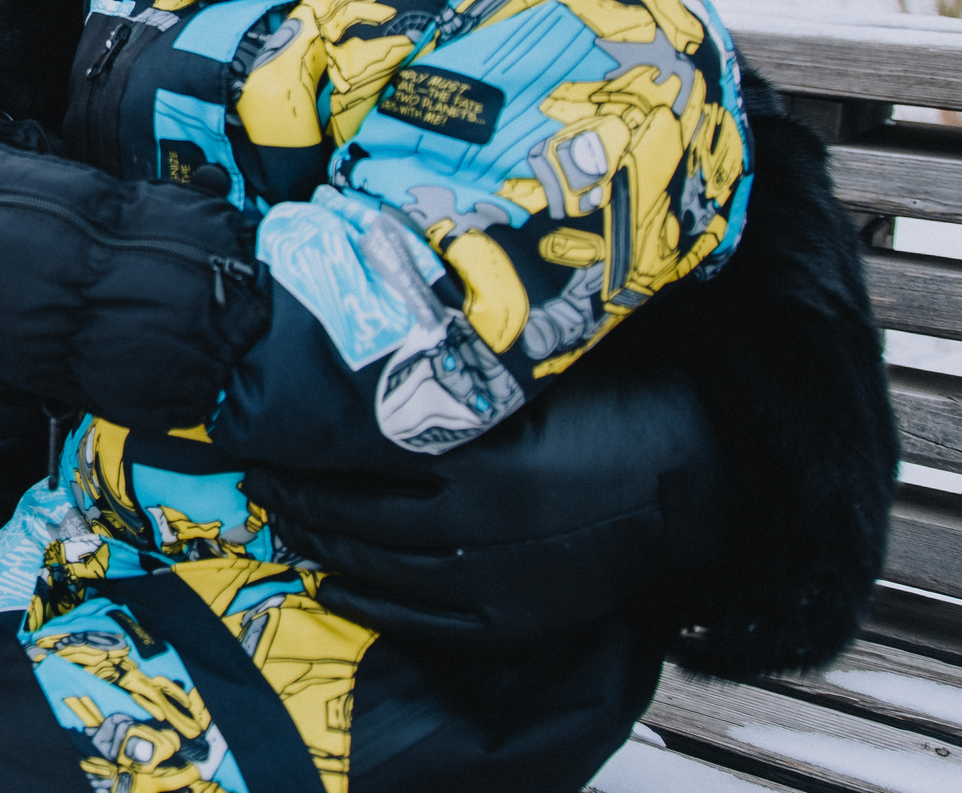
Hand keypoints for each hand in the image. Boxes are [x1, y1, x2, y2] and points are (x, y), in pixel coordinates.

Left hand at [245, 363, 718, 643]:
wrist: (703, 477)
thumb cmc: (624, 405)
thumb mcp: (537, 375)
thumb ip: (461, 373)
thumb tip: (383, 339)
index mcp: (487, 458)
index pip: (365, 460)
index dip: (308, 452)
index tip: (266, 436)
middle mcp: (486, 525)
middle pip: (362, 515)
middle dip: (302, 498)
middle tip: (258, 479)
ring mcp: (502, 580)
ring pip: (385, 568)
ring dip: (325, 546)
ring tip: (284, 523)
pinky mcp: (518, 617)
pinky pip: (426, 622)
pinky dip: (373, 605)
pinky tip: (337, 584)